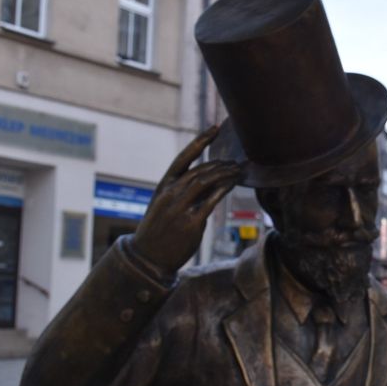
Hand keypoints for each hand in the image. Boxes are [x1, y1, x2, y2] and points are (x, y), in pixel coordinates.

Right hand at [132, 126, 240, 274]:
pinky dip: (224, 189)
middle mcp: (170, 193)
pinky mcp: (190, 222)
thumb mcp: (166, 206)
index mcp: (163, 186)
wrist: (148, 257)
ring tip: (238, 171)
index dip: (200, 141)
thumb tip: (211, 184)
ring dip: (225, 174)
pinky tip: (233, 184)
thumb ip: (185, 193)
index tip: (215, 128)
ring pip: (206, 181)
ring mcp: (179, 207)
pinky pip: (211, 200)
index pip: (183, 158)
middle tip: (236, 163)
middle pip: (200, 169)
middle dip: (221, 164)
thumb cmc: (160, 231)